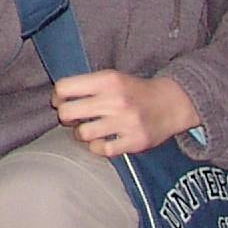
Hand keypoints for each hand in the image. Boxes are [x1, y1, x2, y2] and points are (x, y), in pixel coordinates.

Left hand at [51, 70, 199, 156]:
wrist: (171, 103)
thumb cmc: (135, 91)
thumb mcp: (112, 78)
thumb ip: (87, 85)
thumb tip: (56, 98)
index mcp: (107, 80)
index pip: (64, 87)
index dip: (57, 96)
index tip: (62, 101)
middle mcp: (115, 100)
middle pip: (67, 113)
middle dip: (67, 117)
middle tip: (75, 118)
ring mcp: (125, 122)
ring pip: (82, 134)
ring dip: (81, 134)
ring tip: (90, 129)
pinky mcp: (134, 141)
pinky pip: (101, 150)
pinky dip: (97, 147)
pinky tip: (102, 140)